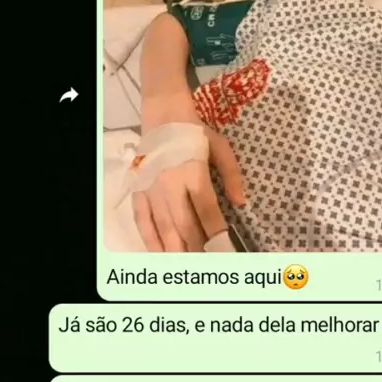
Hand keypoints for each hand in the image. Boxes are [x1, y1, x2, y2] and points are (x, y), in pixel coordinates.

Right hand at [133, 99, 245, 251]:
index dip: (217, 231)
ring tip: (188, 266)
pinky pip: (143, 222)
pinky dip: (151, 241)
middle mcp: (170, 184)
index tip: (225, 247)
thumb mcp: (220, 148)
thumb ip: (232, 175)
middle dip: (199, 247)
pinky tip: (161, 255)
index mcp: (193, 172)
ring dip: (177, 250)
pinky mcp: (139, 192)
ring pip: (164, 228)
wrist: (162, 115)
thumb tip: (242, 202)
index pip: (207, 210)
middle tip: (210, 262)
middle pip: (185, 225)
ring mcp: (152, 190)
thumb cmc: (194, 132)